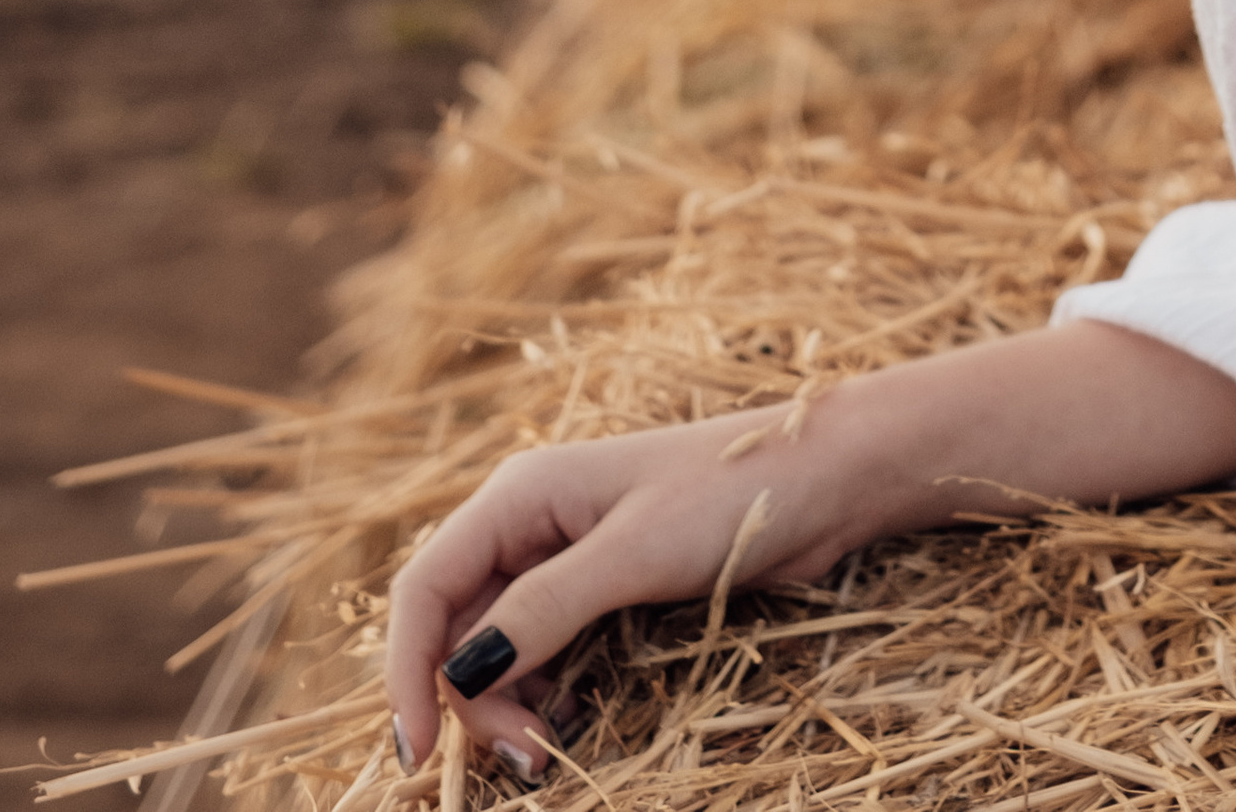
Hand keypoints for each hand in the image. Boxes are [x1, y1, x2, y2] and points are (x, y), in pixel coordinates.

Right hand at [384, 401, 845, 774]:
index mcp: (522, 494)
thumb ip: (545, 609)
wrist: (827, 479)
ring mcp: (568, 555)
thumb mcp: (632, 554)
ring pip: (500, 647)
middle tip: (529, 757)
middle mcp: (532, 521)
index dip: (408, 670)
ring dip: (509, 704)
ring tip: (550, 750)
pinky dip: (544, 691)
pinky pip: (546, 649)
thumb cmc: (732, 495)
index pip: (428, 587)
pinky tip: (569, 719)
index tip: (417, 754)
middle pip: (460, 627)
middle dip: (474, 700)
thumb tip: (461, 670)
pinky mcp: (606, 586)